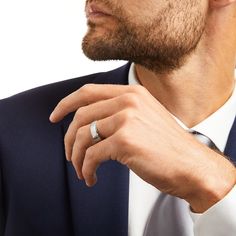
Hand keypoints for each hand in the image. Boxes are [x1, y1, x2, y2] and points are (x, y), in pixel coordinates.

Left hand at [50, 84, 235, 212]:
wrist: (191, 165)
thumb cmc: (167, 146)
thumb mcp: (144, 118)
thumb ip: (118, 115)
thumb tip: (90, 125)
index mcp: (132, 93)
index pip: (88, 91)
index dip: (66, 103)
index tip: (54, 117)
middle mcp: (128, 101)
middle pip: (81, 115)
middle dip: (68, 138)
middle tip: (69, 155)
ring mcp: (127, 119)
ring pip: (82, 136)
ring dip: (76, 157)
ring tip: (81, 169)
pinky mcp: (125, 141)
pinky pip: (91, 155)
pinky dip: (86, 169)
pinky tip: (91, 177)